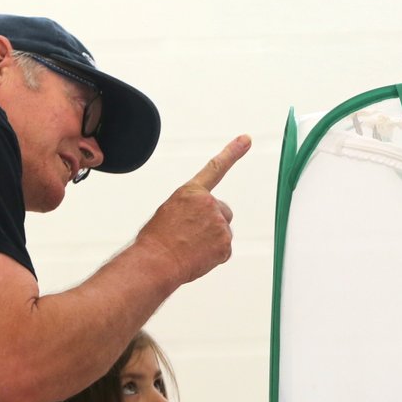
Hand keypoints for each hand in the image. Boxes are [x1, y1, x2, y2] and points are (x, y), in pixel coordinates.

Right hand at [135, 135, 250, 286]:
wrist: (155, 261)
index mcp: (191, 192)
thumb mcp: (170, 211)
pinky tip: (197, 256)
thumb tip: (201, 220)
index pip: (216, 168)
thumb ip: (192, 209)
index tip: (246, 140)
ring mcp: (219, 224)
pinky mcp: (225, 243)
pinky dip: (214, 254)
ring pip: (223, 231)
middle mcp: (209, 204)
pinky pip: (224, 249)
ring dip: (211, 239)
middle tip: (191, 234)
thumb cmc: (157, 239)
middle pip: (222, 212)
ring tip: (190, 246)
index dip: (233, 152)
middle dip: (212, 223)